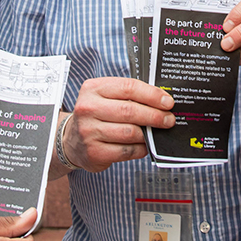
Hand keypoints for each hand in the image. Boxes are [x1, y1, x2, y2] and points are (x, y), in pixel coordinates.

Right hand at [61, 77, 175, 171]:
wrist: (71, 140)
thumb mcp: (105, 97)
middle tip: (169, 119)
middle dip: (155, 116)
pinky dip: (140, 149)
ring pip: (130, 132)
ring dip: (148, 134)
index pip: (128, 87)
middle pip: (130, 110)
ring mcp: (89, 131)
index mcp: (93, 89)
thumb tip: (161, 101)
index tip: (168, 102)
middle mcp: (88, 108)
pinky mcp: (94, 152)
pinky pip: (126, 151)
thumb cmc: (96, 115)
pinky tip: (143, 145)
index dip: (152, 95)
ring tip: (156, 132)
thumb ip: (129, 96)